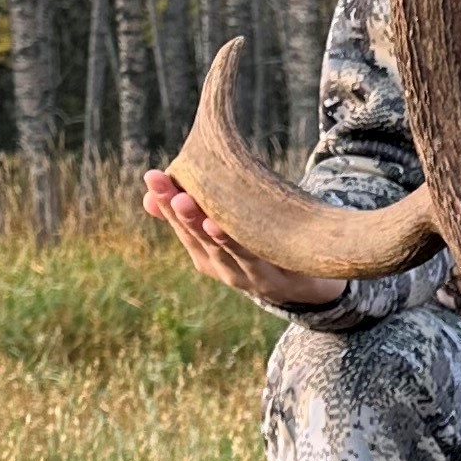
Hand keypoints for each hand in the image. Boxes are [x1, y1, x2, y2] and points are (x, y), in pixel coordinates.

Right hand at [142, 169, 346, 310]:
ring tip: (203, 215)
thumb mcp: (225, 228)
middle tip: (175, 196)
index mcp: (206, 256)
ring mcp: (254, 277)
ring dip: (217, 235)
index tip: (153, 178)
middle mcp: (225, 270)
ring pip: (232, 253)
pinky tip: (246, 232)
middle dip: (186, 218)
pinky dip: (255, 249)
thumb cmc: (261, 245)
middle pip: (202, 241)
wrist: (311, 282)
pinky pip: (268, 261)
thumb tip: (149, 190)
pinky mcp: (284, 278)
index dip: (166, 204)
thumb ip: (195, 211)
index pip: (181, 226)